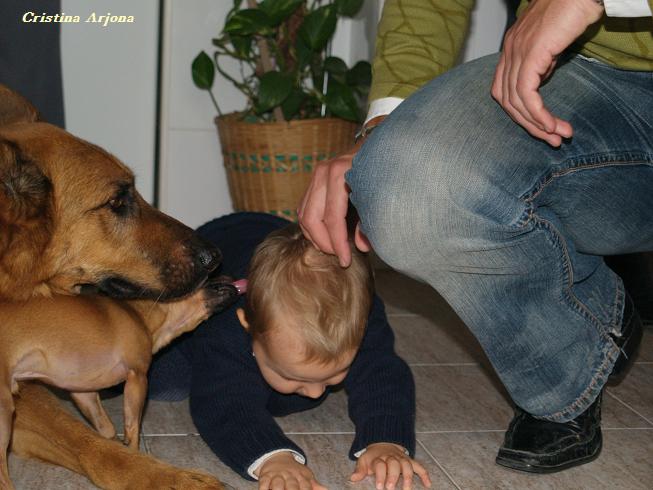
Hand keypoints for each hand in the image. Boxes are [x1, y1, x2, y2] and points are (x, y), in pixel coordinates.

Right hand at [256, 452, 326, 489]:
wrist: (277, 457)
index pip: (306, 487)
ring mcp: (277, 475)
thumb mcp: (306, 476)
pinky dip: (263, 488)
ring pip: (277, 484)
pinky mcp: (266, 476)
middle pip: (292, 486)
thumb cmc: (294, 471)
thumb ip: (315, 485)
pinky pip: (264, 482)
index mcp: (302, 476)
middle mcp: (290, 475)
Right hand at [298, 116, 386, 266]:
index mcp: (340, 173)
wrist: (381, 144)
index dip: (338, 243)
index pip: (332, 218)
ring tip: (332, 248)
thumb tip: (362, 246)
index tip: (345, 260)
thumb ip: (370, 221)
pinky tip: (325, 237)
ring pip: (304, 214)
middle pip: (311, 218)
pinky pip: (304, 208)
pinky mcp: (314, 180)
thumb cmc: (383, 170)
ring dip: (315, 236)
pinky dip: (311, 226)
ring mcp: (316, 174)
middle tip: (337, 256)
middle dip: (323, 242)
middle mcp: (324, 172)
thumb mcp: (379, 195)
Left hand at [350, 443, 430, 489]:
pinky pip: (419, 466)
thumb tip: (353, 478)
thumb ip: (360, 470)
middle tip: (391, 488)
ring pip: (407, 464)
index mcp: (379, 458)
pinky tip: (428, 484)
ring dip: (408, 476)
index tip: (380, 487)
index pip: (380, 465)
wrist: (383, 442)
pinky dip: (424, 474)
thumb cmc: (373, 457)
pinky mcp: (410, 461)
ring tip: (407, 488)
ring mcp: (402, 458)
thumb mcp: (364, 460)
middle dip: (393, 476)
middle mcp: (391, 457)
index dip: (380, 475)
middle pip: (394, 464)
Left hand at [491, 0, 603, 146]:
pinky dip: (537, 114)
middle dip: (529, 125)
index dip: (520, 113)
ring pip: (516, 102)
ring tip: (558, 137)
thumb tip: (540, 81)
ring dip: (537, 124)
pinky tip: (551, 125)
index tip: (541, 127)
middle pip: (507, 101)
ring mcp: (516, 52)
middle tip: (552, 140)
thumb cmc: (571, 10)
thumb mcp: (551, 44)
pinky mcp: (530, 55)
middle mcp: (508, 52)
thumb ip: (542, 63)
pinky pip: (526, 94)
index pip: (504, 91)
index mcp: (510, 49)